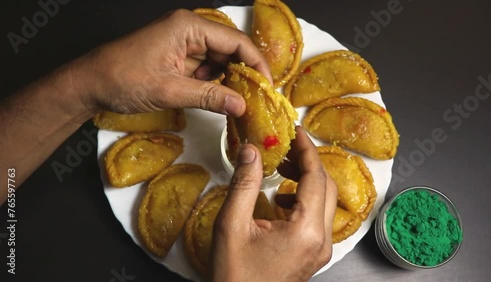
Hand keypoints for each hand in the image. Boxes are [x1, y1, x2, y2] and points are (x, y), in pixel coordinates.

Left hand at [70, 9, 271, 116]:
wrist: (90, 84)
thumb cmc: (123, 79)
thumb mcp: (170, 90)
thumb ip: (209, 96)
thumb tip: (241, 105)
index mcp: (188, 27)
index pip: (236, 41)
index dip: (256, 65)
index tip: (267, 87)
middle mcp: (188, 29)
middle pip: (230, 48)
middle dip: (244, 73)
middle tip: (255, 98)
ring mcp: (182, 42)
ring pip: (219, 58)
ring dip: (229, 79)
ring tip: (238, 101)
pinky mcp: (177, 56)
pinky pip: (205, 66)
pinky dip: (214, 82)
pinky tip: (218, 97)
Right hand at [211, 127, 336, 281]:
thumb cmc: (234, 275)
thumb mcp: (232, 225)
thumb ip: (244, 183)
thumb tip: (252, 150)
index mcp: (305, 231)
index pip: (315, 177)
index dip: (307, 149)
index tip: (296, 131)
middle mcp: (321, 240)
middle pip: (326, 187)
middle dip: (308, 162)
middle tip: (286, 147)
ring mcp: (321, 249)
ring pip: (324, 201)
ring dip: (307, 180)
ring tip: (281, 169)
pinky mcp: (314, 254)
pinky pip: (318, 217)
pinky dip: (304, 199)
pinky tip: (281, 199)